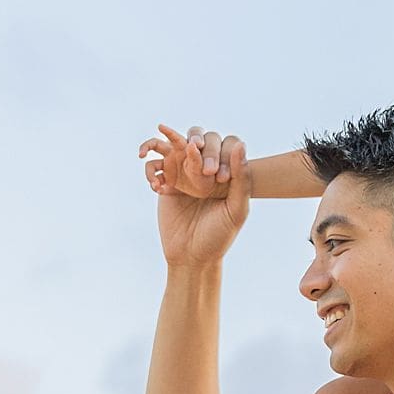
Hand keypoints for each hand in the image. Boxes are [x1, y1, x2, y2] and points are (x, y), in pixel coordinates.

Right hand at [138, 125, 250, 268]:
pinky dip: (150, 170)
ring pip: (169, 143)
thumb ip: (242, 179)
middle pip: (197, 136)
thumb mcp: (237, 210)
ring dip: (160, 140)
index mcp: (224, 171)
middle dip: (196, 143)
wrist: (192, 258)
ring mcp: (182, 173)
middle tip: (201, 171)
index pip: (225, 143)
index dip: (221, 152)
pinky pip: (153, 166)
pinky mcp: (165, 183)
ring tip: (151, 152)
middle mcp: (202, 167)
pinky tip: (158, 188)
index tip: (220, 179)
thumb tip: (239, 145)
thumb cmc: (219, 236)